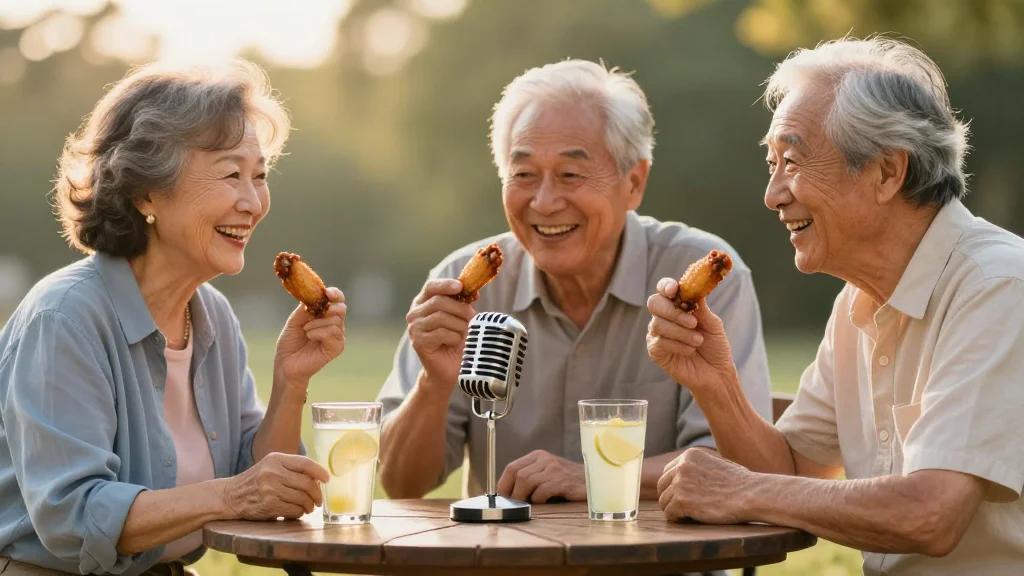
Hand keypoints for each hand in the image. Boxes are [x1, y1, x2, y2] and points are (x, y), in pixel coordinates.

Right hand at [222, 452, 328, 519]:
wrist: (231, 495)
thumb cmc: (256, 480)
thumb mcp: (271, 466)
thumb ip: (291, 468)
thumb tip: (318, 477)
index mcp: (276, 459)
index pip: (305, 463)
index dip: (320, 472)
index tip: (327, 479)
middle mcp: (273, 473)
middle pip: (307, 483)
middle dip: (317, 494)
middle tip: (319, 500)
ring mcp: (270, 489)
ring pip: (302, 498)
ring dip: (309, 505)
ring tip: (309, 507)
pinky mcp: (268, 505)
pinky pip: (294, 510)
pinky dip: (299, 513)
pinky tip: (297, 512)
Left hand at [274, 287, 345, 385]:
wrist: (286, 363)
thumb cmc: (290, 342)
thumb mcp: (295, 320)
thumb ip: (305, 308)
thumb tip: (315, 295)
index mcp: (326, 316)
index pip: (337, 300)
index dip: (335, 294)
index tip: (327, 293)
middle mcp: (335, 325)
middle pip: (341, 308)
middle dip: (329, 308)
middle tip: (315, 312)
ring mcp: (337, 337)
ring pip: (335, 321)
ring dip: (316, 323)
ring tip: (305, 331)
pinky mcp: (337, 348)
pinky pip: (332, 333)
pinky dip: (318, 332)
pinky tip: (309, 337)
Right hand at [406, 278, 474, 392]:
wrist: (448, 368)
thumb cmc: (455, 341)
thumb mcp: (461, 318)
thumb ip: (463, 303)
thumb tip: (474, 292)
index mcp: (423, 303)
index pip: (431, 287)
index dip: (446, 284)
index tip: (461, 286)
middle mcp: (414, 313)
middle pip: (439, 301)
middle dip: (460, 309)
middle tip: (472, 318)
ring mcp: (414, 328)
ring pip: (441, 317)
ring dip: (459, 325)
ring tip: (462, 334)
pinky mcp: (418, 342)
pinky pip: (442, 333)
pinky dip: (454, 337)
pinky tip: (454, 343)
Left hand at [496, 450, 586, 503]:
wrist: (593, 482)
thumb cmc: (566, 482)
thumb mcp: (545, 474)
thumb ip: (528, 479)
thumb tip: (506, 495)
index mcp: (537, 456)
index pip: (512, 468)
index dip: (504, 484)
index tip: (503, 498)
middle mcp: (544, 459)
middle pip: (518, 475)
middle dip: (513, 494)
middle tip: (516, 505)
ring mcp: (554, 469)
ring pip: (527, 481)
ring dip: (524, 498)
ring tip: (530, 505)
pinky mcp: (563, 481)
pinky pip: (542, 491)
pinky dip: (539, 500)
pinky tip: (545, 503)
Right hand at [646, 278, 736, 392]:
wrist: (717, 373)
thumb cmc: (715, 346)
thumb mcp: (713, 324)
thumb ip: (701, 307)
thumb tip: (695, 288)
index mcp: (677, 305)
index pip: (664, 289)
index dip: (666, 286)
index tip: (674, 290)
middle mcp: (664, 317)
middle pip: (655, 303)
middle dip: (674, 312)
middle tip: (693, 322)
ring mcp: (657, 334)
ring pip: (658, 324)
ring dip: (682, 333)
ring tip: (698, 341)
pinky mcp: (655, 351)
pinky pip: (661, 342)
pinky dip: (679, 346)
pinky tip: (690, 351)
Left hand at [657, 448, 753, 523]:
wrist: (751, 494)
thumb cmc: (741, 483)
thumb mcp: (717, 464)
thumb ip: (699, 467)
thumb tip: (686, 477)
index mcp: (690, 455)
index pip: (668, 471)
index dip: (673, 486)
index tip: (683, 495)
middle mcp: (682, 466)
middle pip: (662, 486)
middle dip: (670, 498)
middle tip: (684, 508)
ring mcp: (680, 483)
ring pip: (664, 501)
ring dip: (674, 510)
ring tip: (690, 514)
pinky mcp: (681, 501)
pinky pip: (669, 514)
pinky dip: (677, 519)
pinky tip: (690, 519)